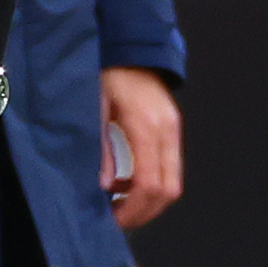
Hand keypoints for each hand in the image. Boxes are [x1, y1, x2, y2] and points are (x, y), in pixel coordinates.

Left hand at [100, 66, 182, 228]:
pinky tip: (125, 183)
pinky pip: (169, 167)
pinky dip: (151, 183)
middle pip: (168, 189)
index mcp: (144, 124)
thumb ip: (100, 145)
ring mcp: (173, 130)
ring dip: (148, 201)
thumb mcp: (93, 105)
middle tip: (117, 221)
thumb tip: (104, 185)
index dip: (133, 207)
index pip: (148, 181)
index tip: (113, 220)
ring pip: (173, 182)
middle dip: (144, 212)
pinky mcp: (173, 129)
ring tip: (118, 205)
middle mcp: (167, 130)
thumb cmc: (105, 71)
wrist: (128, 46)